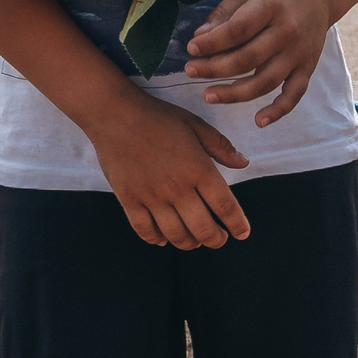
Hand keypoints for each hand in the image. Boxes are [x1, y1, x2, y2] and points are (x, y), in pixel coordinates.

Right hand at [90, 94, 251, 247]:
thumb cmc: (158, 117)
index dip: (237, 224)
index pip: (225, 206)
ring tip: (195, 241)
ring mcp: (152, 197)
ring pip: (175, 235)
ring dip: (189, 243)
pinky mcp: (129, 200)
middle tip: (220, 239)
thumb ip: (220, 146)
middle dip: (216, 239)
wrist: (115, 114)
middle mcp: (177, 188)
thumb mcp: (195, 125)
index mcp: (198, 169)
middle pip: (203, 228)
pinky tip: (162, 238)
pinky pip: (145, 230)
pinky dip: (156, 239)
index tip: (242, 233)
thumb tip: (243, 163)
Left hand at [183, 0, 332, 128]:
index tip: (191, 49)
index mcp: (271, 7)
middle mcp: (287, 32)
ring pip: (266, 81)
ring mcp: (298, 54)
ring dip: (235, 93)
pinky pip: (294, 94)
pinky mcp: (307, 68)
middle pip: (248, 59)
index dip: (213, 42)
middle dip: (215, 68)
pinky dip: (278, 110)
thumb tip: (199, 37)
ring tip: (209, 96)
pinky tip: (259, 121)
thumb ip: (225, 13)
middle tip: (190, 71)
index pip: (238, 29)